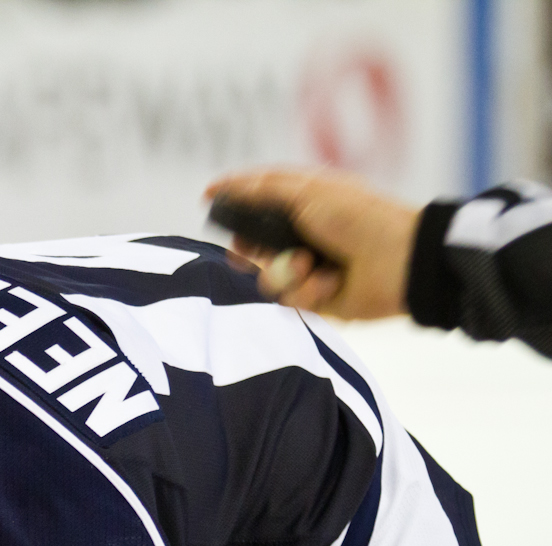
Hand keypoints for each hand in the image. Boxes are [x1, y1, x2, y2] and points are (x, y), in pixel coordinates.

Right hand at [204, 168, 420, 319]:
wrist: (399, 260)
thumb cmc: (358, 218)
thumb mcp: (308, 191)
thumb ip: (261, 190)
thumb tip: (219, 187)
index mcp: (303, 203)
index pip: (256, 201)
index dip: (232, 201)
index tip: (206, 201)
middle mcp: (302, 235)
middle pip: (252, 244)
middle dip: (249, 249)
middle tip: (249, 251)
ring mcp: (308, 268)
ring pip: (267, 277)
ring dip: (284, 271)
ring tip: (310, 265)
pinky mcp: (316, 298)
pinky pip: (289, 299)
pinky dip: (307, 290)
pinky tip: (331, 282)